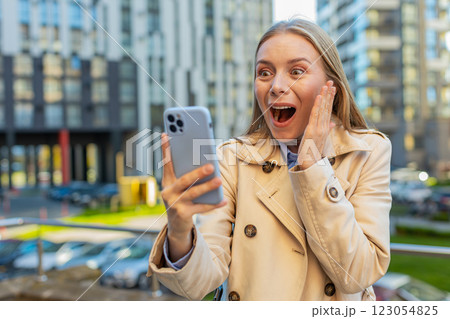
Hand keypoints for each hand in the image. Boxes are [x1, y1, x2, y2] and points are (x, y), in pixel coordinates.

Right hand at [160, 133, 226, 259]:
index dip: (166, 149)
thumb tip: (206, 162)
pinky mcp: (183, 215)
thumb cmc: (182, 200)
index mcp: (167, 181)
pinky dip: (213, 204)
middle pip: (184, 180)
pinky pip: (201, 208)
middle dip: (198, 172)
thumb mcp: (181, 187)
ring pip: (193, 193)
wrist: (176, 226)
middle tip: (211, 166)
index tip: (167, 134)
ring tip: (219, 180)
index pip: (167, 163)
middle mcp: (168, 192)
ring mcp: (174, 204)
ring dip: (207, 187)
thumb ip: (188, 175)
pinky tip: (223, 200)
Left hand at [297, 80, 335, 169]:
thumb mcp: (320, 139)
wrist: (310, 163)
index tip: (332, 88)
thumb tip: (333, 124)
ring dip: (324, 96)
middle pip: (327, 107)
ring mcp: (319, 128)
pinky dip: (317, 106)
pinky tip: (319, 97)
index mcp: (325, 127)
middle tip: (331, 81)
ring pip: (323, 109)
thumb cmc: (313, 151)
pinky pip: (315, 115)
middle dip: (329, 94)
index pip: (328, 109)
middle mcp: (324, 126)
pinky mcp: (312, 130)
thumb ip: (327, 130)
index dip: (330, 98)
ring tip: (326, 85)